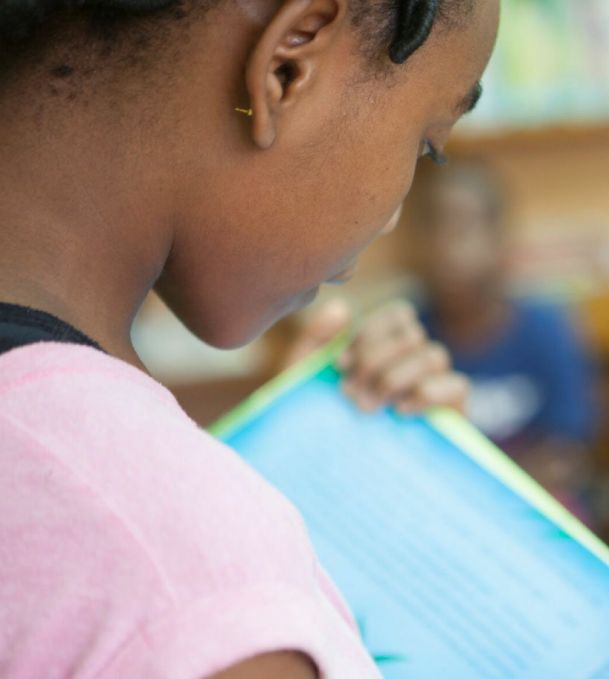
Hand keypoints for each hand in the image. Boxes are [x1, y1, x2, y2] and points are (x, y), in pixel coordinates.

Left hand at [284, 298, 468, 413]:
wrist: (320, 464)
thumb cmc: (313, 414)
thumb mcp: (304, 374)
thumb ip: (316, 337)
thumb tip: (342, 309)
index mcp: (389, 343)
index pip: (400, 315)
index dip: (369, 334)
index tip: (339, 365)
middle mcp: (416, 360)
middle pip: (412, 335)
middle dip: (375, 362)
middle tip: (348, 394)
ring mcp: (436, 385)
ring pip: (435, 356)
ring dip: (395, 378)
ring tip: (366, 406)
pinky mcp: (451, 414)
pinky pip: (458, 386)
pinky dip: (428, 393)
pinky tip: (398, 412)